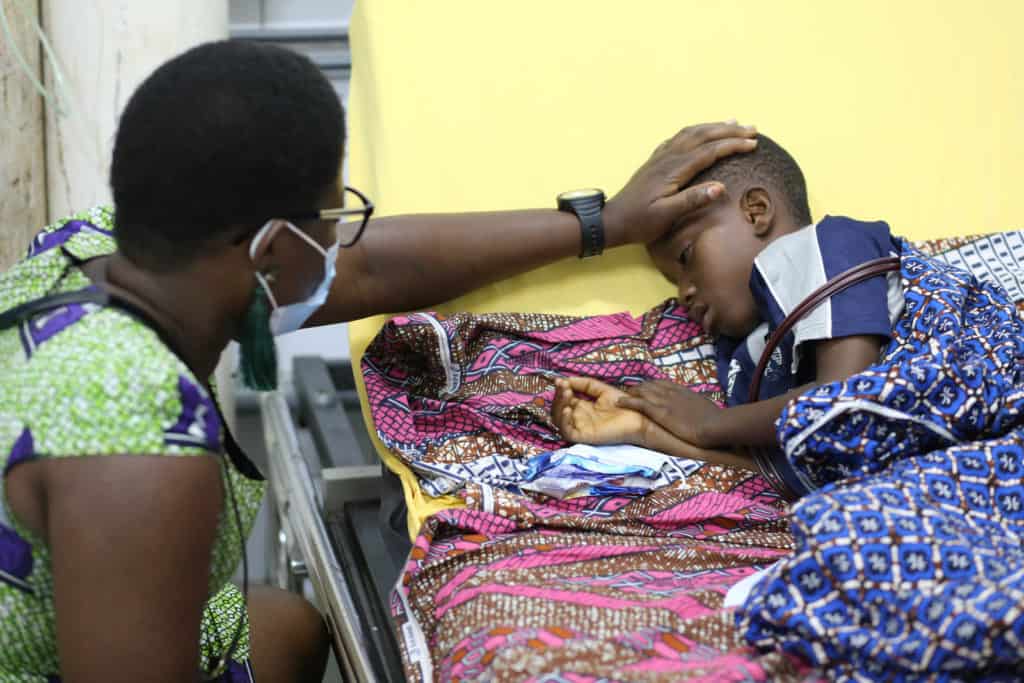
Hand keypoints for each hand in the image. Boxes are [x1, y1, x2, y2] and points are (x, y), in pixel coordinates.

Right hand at [551, 377, 647, 445]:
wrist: (637, 416)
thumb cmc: (623, 404)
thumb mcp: (600, 389)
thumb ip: (584, 384)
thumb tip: (564, 379)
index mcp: (583, 408)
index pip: (563, 400)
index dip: (560, 390)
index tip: (560, 380)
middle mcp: (579, 418)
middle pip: (558, 410)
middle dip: (558, 397)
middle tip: (564, 387)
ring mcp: (581, 428)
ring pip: (559, 421)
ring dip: (558, 406)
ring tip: (567, 394)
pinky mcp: (584, 437)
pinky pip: (567, 432)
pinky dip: (563, 421)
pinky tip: (568, 409)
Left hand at [603, 121, 757, 245]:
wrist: (612, 220)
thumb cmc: (639, 222)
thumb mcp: (666, 216)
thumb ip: (692, 200)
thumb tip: (720, 187)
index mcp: (673, 170)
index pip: (709, 151)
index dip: (733, 145)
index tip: (753, 143)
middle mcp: (667, 158)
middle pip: (703, 136)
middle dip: (729, 131)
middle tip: (752, 129)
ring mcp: (660, 157)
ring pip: (691, 133)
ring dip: (713, 127)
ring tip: (733, 123)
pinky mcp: (655, 162)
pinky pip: (678, 138)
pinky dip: (695, 132)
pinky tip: (699, 133)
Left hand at [616, 380, 721, 447]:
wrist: (715, 425)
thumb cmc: (716, 420)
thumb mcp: (707, 409)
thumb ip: (699, 407)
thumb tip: (701, 410)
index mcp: (684, 391)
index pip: (664, 384)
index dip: (653, 385)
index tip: (647, 386)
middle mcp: (672, 392)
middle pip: (651, 385)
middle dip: (640, 387)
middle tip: (631, 390)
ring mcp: (665, 401)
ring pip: (643, 391)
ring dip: (631, 392)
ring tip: (622, 394)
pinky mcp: (659, 412)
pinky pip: (639, 403)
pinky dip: (628, 401)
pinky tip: (619, 402)